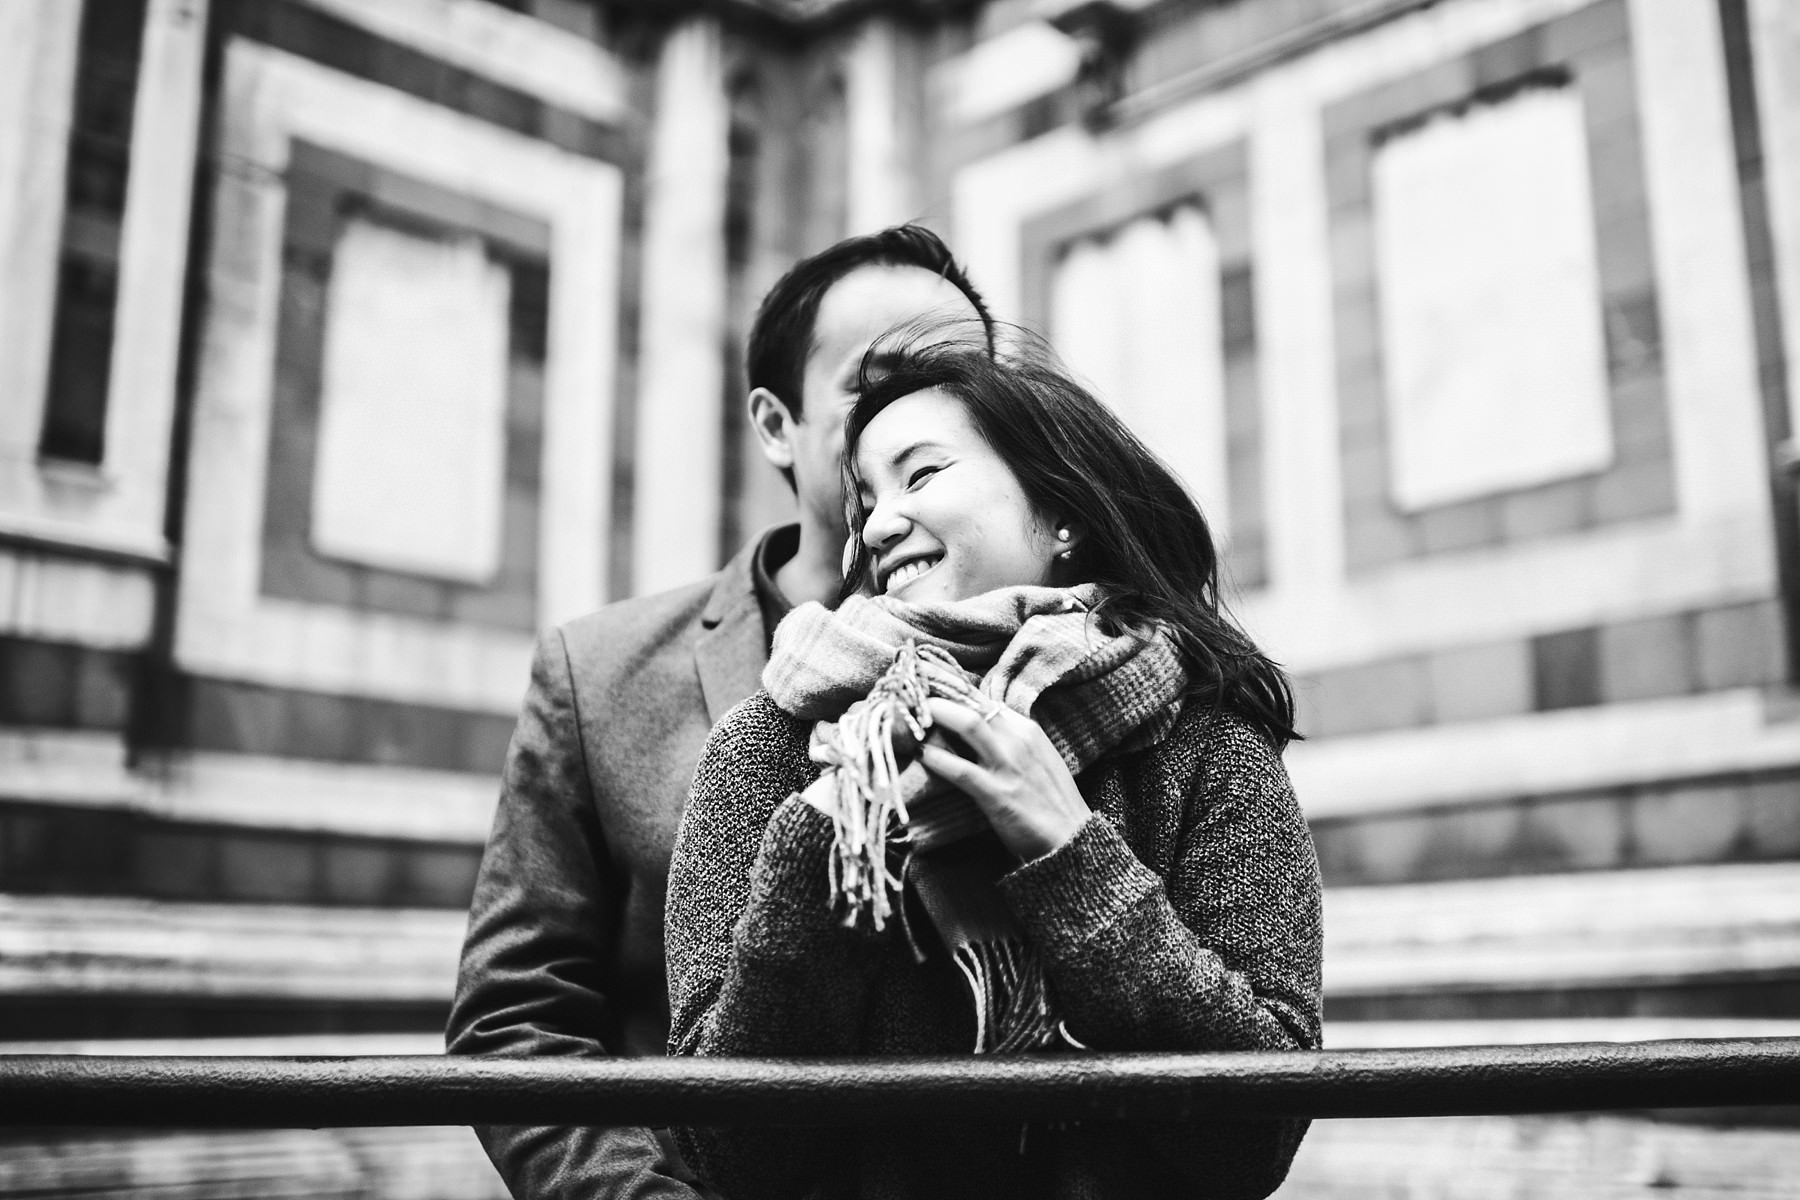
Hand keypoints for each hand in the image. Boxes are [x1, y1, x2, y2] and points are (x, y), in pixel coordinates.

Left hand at [917, 698, 1090, 861]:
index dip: (951, 691)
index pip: (982, 699)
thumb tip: (974, 728)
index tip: (926, 688)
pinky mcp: (997, 793)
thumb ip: (1008, 740)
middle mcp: (1018, 739)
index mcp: (1026, 729)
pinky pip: (960, 769)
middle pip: (973, 702)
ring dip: (936, 716)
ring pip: (968, 724)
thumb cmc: (1049, 800)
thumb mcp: (1035, 758)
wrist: (1072, 839)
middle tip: (911, 698)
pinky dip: (936, 759)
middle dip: (938, 696)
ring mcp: (1008, 765)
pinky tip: (921, 756)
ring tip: (911, 719)